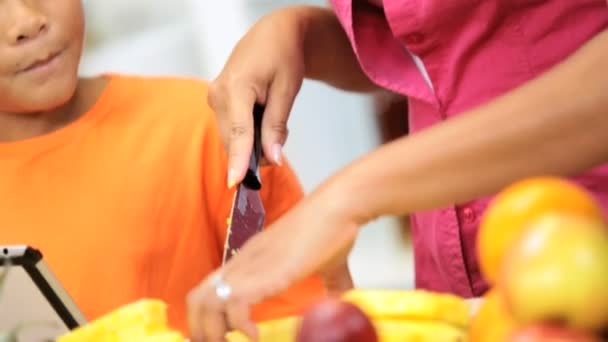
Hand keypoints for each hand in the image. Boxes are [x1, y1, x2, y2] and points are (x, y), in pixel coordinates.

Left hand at [186, 188, 359, 340]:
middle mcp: (244, 262)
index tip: (218, 338)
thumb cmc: (331, 228)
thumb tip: (342, 298)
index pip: (209, 289)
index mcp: (251, 259)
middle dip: (202, 330)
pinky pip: (234, 303)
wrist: (338, 207)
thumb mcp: (324, 263)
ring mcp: (252, 266)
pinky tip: (256, 336)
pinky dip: (240, 325)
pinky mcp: (266, 273)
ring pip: (206, 302)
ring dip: (214, 332)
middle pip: (197, 298)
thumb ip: (329, 282)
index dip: (206, 318)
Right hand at [208, 8, 306, 187]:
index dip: (239, 160)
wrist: (272, 35)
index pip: (239, 133)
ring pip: (231, 138)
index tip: (236, 184)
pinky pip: (231, 129)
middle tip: (278, 148)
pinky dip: (247, 135)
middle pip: (233, 140)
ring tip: (272, 121)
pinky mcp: (216, 102)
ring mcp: (214, 98)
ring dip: (251, 144)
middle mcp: (218, 94)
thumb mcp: (287, 91)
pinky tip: (262, 119)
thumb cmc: (283, 57)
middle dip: (253, 154)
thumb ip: (277, 127)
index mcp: (237, 88)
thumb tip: (273, 160)